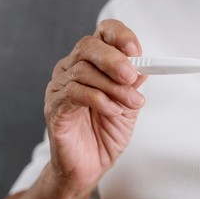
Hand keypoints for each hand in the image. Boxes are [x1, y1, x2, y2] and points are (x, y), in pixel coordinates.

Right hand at [44, 19, 146, 198]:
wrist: (90, 165)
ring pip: (84, 70)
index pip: (102, 33)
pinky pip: (75, 93)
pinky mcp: (55, 107)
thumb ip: (133, 84)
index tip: (136, 50)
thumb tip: (144, 66)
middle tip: (132, 77)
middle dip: (114, 59)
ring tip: (130, 104)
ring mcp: (60, 86)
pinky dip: (100, 100)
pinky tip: (113, 111)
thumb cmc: (106, 133)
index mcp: (93, 63)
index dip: (119, 35)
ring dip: (113, 87)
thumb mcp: (129, 105)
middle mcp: (72, 69)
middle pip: (89, 46)